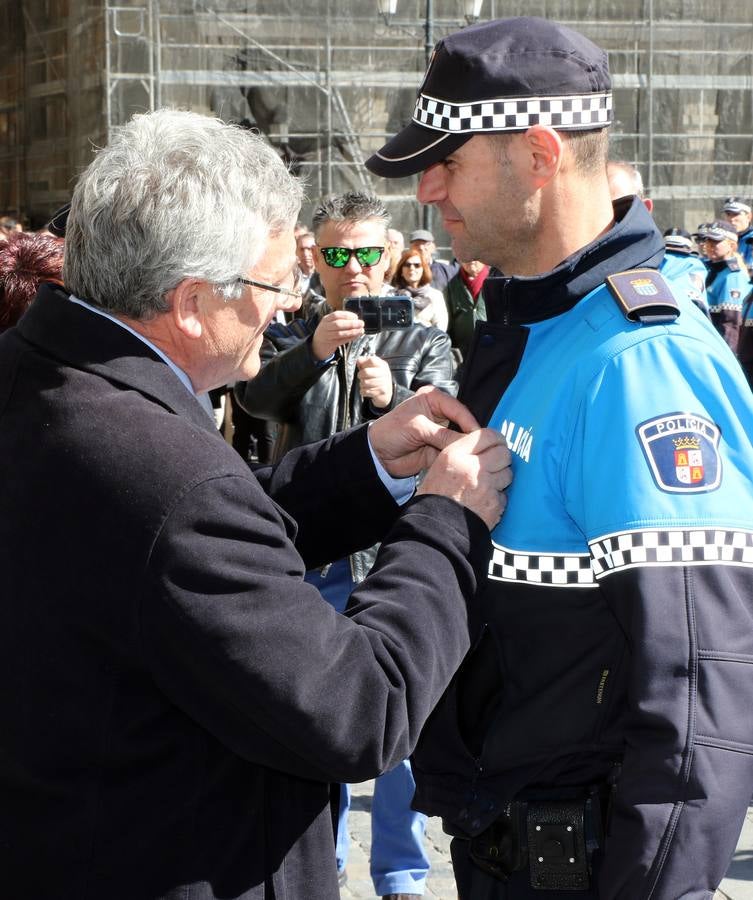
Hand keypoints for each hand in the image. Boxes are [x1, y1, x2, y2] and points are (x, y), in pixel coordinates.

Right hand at [311, 310, 363, 360]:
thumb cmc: (328, 332)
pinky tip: (356, 335)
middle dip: (351, 323)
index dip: (347, 315)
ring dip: (352, 332)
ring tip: (361, 330)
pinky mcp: (330, 344)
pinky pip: (341, 341)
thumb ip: (341, 321)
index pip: (336, 315)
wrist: (317, 345)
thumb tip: (357, 319)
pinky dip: (350, 338)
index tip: (356, 316)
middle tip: (361, 323)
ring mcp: (327, 336)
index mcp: (326, 319)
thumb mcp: (331, 323)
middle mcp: (325, 327)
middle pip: (338, 324)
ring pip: (340, 333)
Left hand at [356, 354, 392, 408]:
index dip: (364, 363)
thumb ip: (364, 362)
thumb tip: (358, 360)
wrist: (386, 392)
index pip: (371, 360)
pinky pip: (365, 391)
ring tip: (365, 384)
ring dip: (361, 384)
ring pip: (365, 382)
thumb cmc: (377, 378)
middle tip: (361, 376)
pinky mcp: (381, 392)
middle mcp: (384, 372)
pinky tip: (367, 390)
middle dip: (360, 375)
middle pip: (366, 372)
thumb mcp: (372, 368)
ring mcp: (384, 382)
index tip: (362, 366)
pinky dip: (363, 391)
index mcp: (382, 365)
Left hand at [370, 386, 487, 476]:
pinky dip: (459, 456)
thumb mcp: (417, 428)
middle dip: (469, 435)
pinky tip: (465, 461)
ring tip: (474, 455)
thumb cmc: (390, 432)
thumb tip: (466, 441)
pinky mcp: (440, 448)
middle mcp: (440, 413)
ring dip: (465, 447)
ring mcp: (441, 432)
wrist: (378, 455)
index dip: (469, 422)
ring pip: (460, 439)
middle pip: (463, 423)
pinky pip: (454, 451)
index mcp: (434, 399)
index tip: (478, 436)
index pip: (458, 409)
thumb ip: (442, 434)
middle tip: (480, 447)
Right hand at [417, 428, 511, 529]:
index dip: (497, 439)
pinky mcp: (494, 505)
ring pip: (507, 474)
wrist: (434, 530)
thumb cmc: (433, 498)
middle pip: (503, 453)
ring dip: (501, 478)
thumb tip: (484, 448)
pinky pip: (504, 496)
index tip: (498, 443)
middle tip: (496, 464)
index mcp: (455, 455)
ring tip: (489, 485)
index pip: (488, 435)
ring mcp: (486, 487)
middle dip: (502, 458)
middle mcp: (472, 467)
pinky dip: (497, 499)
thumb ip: (461, 454)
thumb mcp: (438, 467)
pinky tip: (485, 502)